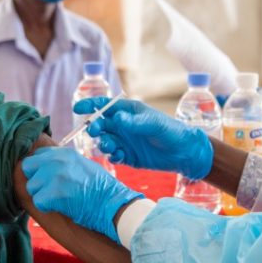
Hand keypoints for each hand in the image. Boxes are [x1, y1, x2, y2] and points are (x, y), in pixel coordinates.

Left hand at [22, 147, 141, 242]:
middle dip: (36, 180)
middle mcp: (57, 160)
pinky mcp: (54, 193)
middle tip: (49, 191)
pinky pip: (38, 201)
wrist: (114, 204)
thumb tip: (44, 167)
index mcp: (64, 152)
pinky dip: (47, 207)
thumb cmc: (101, 188)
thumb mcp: (82, 165)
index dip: (39, 169)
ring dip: (42, 196)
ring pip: (31, 187)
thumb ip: (62, 163)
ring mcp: (55, 175)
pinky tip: (61, 207)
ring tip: (60, 200)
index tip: (47, 180)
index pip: (36, 155)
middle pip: (27, 168)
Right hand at [74, 98, 212, 179]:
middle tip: (95, 132)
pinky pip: (113, 155)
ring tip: (110, 146)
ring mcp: (124, 141)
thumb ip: (135, 122)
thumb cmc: (171, 131)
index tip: (77, 108)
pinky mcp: (127, 156)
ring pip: (105, 141)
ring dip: (103, 143)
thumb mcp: (154, 123)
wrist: (184, 152)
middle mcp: (123, 125)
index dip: (90, 105)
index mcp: (128, 111)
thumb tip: (116, 117)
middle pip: (100, 124)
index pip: (104, 105)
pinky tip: (118, 157)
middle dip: (95, 127)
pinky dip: (112, 156)